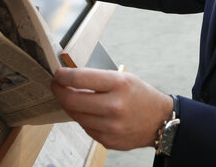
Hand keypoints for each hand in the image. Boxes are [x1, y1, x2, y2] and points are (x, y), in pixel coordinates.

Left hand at [50, 67, 173, 150]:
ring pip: (76, 116)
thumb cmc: (140, 95)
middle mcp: (114, 106)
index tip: (57, 74)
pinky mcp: (107, 141)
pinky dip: (82, 118)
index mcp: (119, 85)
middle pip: (72, 100)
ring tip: (70, 97)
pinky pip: (85, 127)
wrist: (160, 120)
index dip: (63, 76)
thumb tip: (70, 78)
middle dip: (59, 91)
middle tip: (56, 85)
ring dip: (68, 105)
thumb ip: (98, 78)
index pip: (80, 78)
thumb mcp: (124, 78)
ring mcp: (110, 127)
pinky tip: (87, 111)